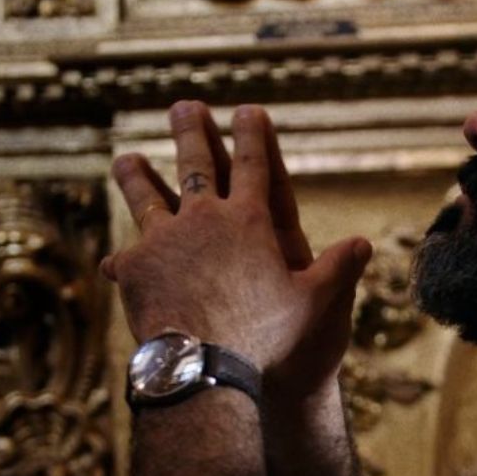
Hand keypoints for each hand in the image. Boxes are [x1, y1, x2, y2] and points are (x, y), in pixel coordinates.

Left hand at [102, 102, 369, 401]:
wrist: (206, 368)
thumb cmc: (268, 340)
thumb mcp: (316, 304)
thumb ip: (338, 269)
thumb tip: (363, 244)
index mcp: (250, 221)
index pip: (255, 165)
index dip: (252, 135)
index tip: (247, 110)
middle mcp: (204, 219)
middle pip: (196, 165)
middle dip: (192, 132)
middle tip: (184, 107)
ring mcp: (164, 240)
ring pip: (147, 198)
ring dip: (138, 176)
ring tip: (126, 159)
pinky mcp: (135, 268)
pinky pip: (127, 257)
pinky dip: (123, 260)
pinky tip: (113, 261)